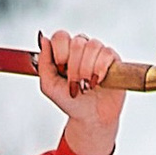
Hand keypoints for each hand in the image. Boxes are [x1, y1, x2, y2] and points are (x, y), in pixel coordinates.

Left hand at [38, 28, 123, 154]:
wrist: (90, 118)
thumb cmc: (71, 102)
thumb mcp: (49, 86)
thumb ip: (43, 63)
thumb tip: (44, 40)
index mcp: (65, 52)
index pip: (61, 37)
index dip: (60, 52)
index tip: (61, 69)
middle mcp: (81, 49)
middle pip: (77, 42)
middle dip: (74, 68)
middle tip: (75, 84)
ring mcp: (98, 53)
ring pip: (92, 46)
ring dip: (87, 70)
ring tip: (86, 86)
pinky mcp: (112, 59)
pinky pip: (107, 53)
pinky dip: (100, 69)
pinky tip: (97, 81)